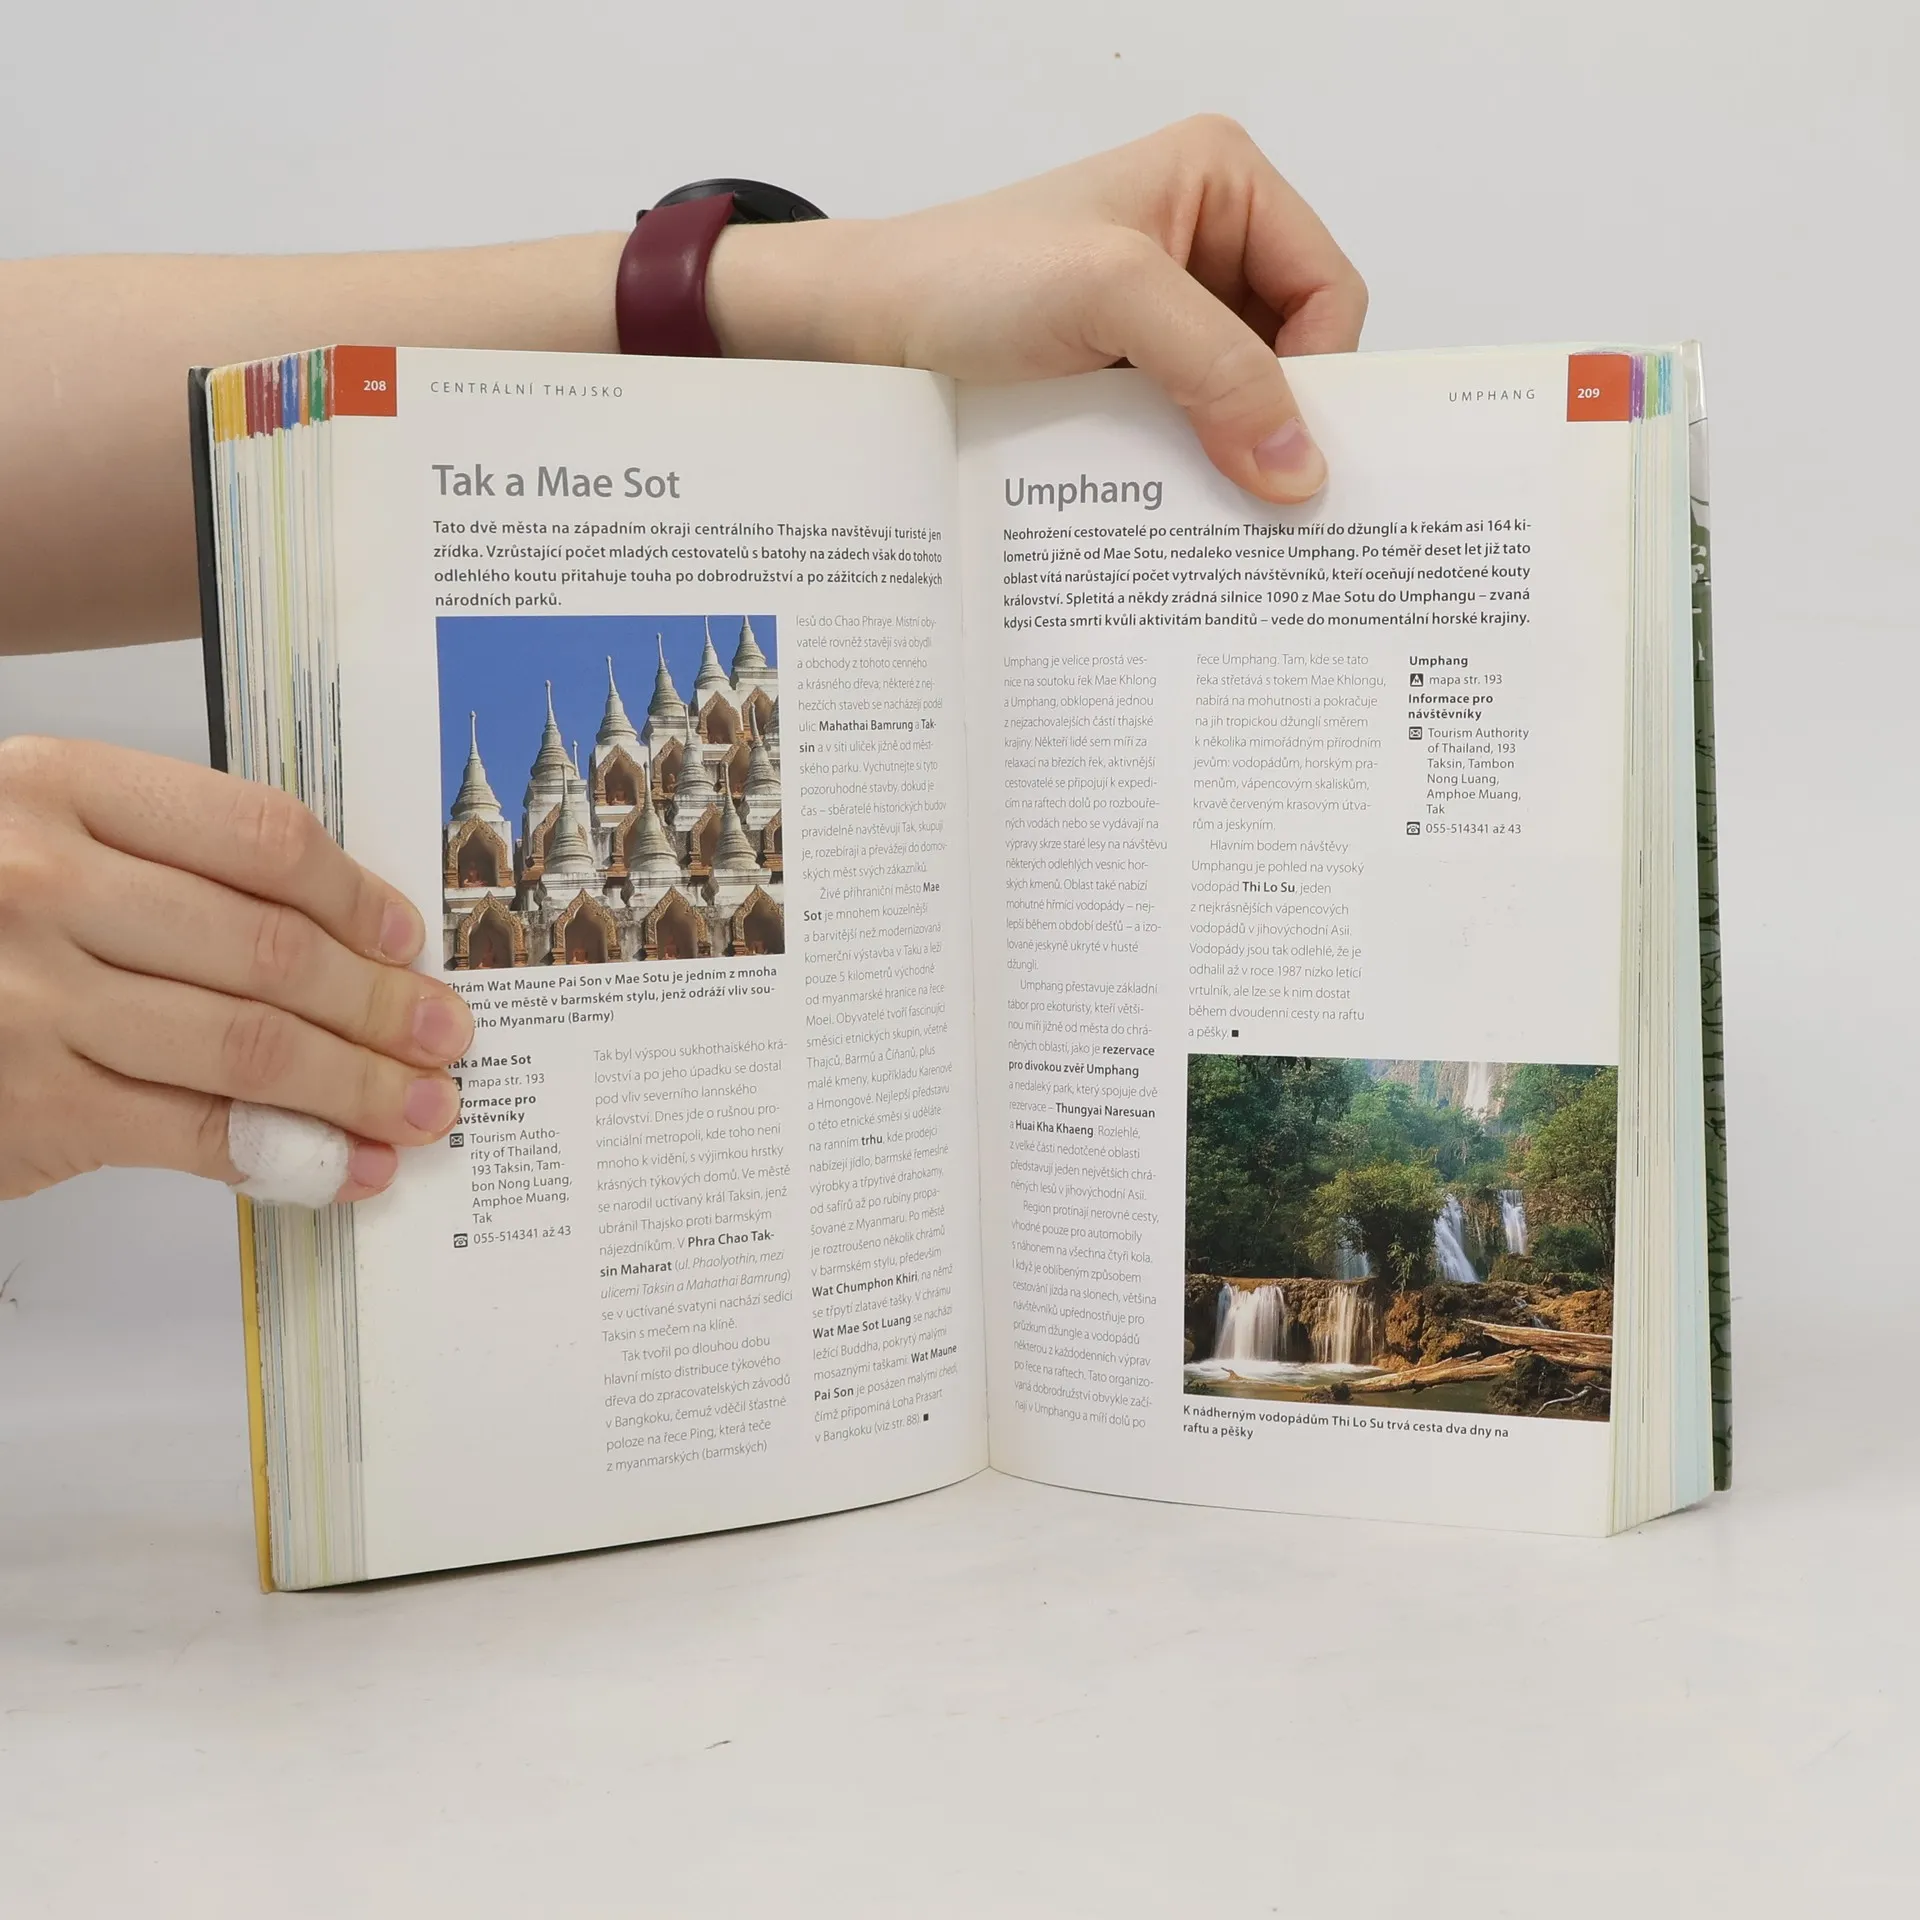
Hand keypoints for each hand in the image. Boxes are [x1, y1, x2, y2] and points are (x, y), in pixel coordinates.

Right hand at [0, 737, 469, 1202]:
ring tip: (423, 1108)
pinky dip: (293, 1156)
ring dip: (361, 1087)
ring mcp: (32, 1000)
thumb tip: (347, 938)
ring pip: (253, 1046)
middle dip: (382, 1006)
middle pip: (274, 952)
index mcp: (61, 791)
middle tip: (445, 1036)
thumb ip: (170, 864)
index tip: (410, 942)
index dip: (358, 898)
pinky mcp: (35, 1105)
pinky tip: (349, 1165)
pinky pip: (198, 1133)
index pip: (261, 839)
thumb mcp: (39, 838)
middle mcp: (44, 884)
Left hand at [710, 116, 1366, 503]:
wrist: (859, 333)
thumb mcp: (1110, 296)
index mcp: (1221, 182)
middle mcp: (1202, 243)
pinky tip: (1164, 504)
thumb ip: (1217, 369)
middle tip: (1264, 501)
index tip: (1289, 451)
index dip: (1321, 374)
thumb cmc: (965, 278)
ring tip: (1203, 506)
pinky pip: (1187, 434)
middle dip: (1277, 423)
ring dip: (1227, 457)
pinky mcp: (1124, 377)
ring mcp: (1162, 316)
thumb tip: (1300, 466)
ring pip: (1241, 404)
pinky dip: (1183, 472)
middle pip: (1293, 354)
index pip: (1330, 290)